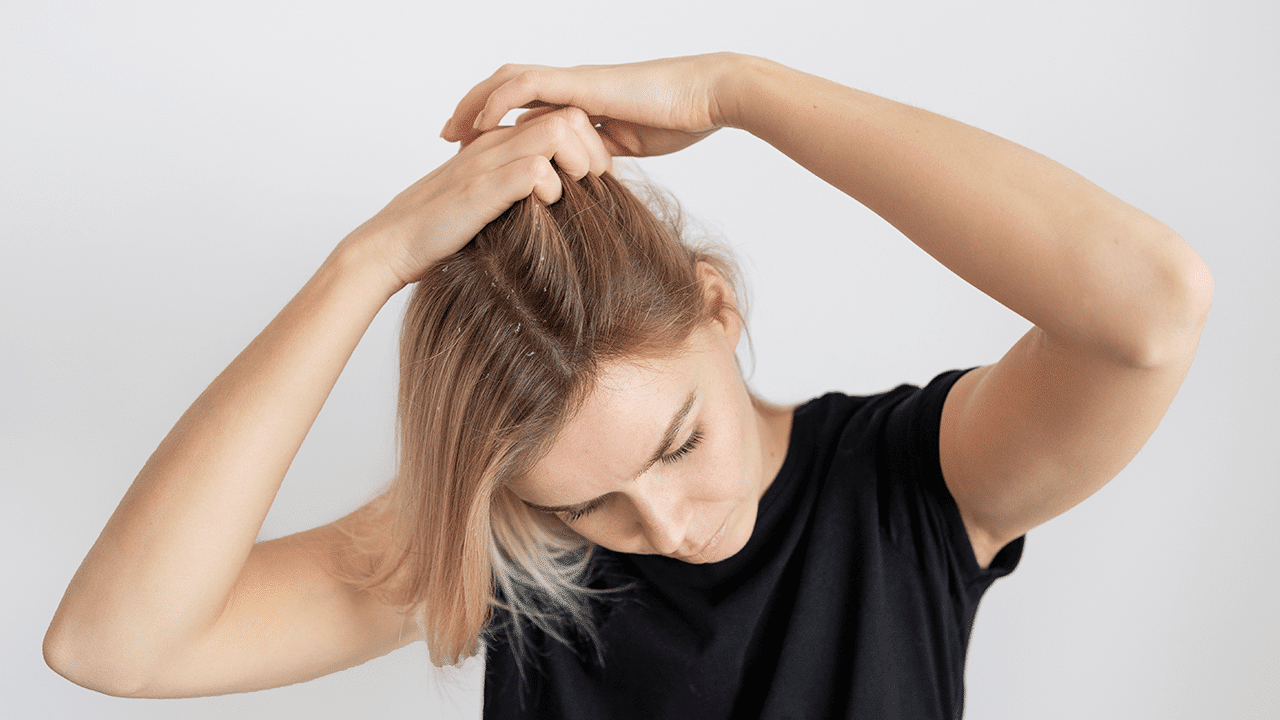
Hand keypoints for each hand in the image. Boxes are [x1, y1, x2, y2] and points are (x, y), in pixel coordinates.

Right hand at [348, 106, 610, 288]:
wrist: (392, 245)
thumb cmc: (440, 232)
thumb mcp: (489, 204)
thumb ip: (517, 193)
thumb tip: (560, 206)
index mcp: (499, 145)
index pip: (561, 118)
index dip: (588, 144)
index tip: (595, 178)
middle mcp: (495, 145)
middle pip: (567, 116)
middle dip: (592, 148)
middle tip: (595, 183)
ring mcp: (487, 163)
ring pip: (554, 131)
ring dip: (576, 161)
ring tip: (574, 190)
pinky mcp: (480, 188)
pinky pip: (532, 168)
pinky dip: (550, 185)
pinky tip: (546, 204)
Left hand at [441, 54, 743, 157]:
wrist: (707, 97)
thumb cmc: (681, 121)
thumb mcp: (629, 149)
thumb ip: (601, 159)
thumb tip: (583, 182)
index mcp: (581, 104)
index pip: (527, 112)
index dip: (497, 128)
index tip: (472, 151)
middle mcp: (571, 89)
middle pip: (507, 91)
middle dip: (473, 112)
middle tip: (447, 138)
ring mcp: (574, 84)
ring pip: (508, 83)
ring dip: (474, 105)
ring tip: (450, 132)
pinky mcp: (581, 85)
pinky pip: (528, 87)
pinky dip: (499, 103)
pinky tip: (481, 124)